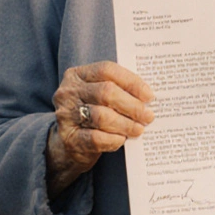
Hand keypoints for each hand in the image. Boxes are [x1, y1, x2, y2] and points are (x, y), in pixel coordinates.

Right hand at [47, 61, 154, 195]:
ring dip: (126, 124)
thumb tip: (148, 96)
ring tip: (139, 129)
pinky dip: (114, 139)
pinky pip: (96, 138)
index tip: (149, 95)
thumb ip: (118, 89)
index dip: (131, 82)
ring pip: (102, 116)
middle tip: (148, 116)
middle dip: (132, 105)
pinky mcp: (69, 138)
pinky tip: (122, 139)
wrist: (68, 143)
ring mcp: (66, 115)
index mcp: (77, 75)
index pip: (107, 70)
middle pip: (106, 93)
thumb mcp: (100, 96)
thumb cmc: (93, 113)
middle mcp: (68, 92)